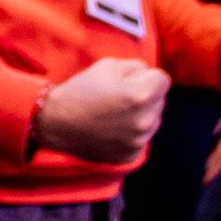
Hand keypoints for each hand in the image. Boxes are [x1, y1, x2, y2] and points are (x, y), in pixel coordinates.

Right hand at [34, 57, 170, 163]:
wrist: (57, 122)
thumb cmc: (81, 90)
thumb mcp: (108, 65)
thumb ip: (136, 67)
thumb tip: (148, 76)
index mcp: (140, 95)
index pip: (163, 80)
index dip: (147, 76)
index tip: (131, 80)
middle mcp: (144, 120)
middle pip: (160, 101)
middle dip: (146, 95)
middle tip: (121, 96)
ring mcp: (139, 141)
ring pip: (153, 120)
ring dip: (142, 114)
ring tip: (117, 113)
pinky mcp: (131, 155)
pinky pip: (142, 138)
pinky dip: (133, 132)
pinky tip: (114, 128)